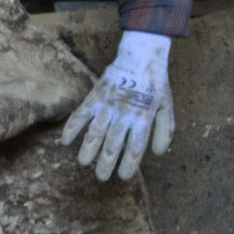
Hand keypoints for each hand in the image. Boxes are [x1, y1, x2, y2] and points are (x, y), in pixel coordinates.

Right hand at [60, 30, 173, 181]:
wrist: (140, 57)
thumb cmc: (155, 85)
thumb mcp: (167, 107)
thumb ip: (165, 131)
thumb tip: (158, 153)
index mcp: (142, 119)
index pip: (134, 149)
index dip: (128, 166)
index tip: (123, 176)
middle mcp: (124, 115)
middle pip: (112, 146)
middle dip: (105, 165)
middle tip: (101, 177)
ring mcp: (108, 106)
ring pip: (94, 134)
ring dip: (88, 151)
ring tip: (84, 163)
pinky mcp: (95, 97)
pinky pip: (80, 115)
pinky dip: (71, 129)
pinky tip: (65, 141)